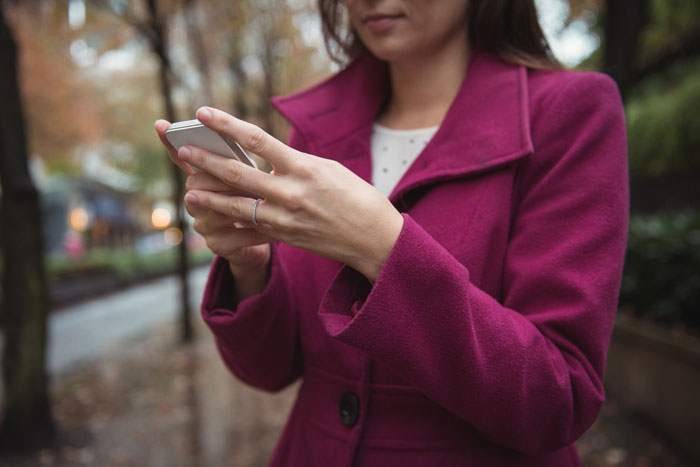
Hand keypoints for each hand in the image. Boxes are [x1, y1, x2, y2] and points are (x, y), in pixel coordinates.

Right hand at [155, 119, 271, 296]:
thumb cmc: (257, 199)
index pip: (182, 158)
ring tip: (261, 198)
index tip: (162, 124)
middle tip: (242, 171)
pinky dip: (256, 231)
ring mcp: (204, 224)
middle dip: (219, 176)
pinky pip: (235, 236)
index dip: (170, 143)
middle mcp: (195, 201)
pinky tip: (274, 228)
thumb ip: (239, 162)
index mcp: (202, 179)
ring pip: (214, 210)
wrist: (264, 238)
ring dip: (238, 203)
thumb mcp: (251, 176)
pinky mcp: (218, 246)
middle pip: (196, 183)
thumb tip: (238, 135)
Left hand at [178, 106, 403, 282]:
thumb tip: (270, 159)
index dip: (226, 125)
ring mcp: (285, 218)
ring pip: (237, 206)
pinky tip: (215, 222)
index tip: (203, 113)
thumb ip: (296, 164)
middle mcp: (290, 192)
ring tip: (189, 194)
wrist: (375, 238)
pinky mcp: (285, 238)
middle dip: (206, 162)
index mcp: (303, 167)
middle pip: (237, 173)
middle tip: (183, 152)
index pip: (256, 140)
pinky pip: (251, 228)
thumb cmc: (357, 197)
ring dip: (210, 199)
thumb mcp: (329, 169)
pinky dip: (231, 224)